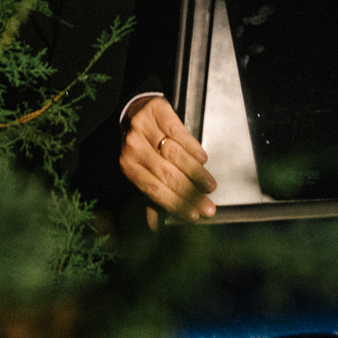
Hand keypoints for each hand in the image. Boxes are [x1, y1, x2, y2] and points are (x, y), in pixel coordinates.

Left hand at [121, 95, 215, 221]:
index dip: (175, 204)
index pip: (154, 190)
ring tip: (210, 186)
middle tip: (208, 206)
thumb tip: (156, 227)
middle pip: (166, 175)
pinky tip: (203, 159)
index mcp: (128, 167)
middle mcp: (133, 147)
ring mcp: (144, 128)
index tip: (194, 215)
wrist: (136, 109)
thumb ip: (151, 197)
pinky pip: (178, 132)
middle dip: (190, 194)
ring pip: (174, 155)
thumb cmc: (142, 146)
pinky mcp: (158, 110)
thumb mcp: (143, 170)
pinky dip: (192, 147)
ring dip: (195, 173)